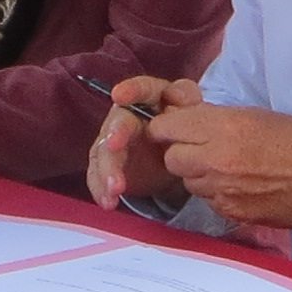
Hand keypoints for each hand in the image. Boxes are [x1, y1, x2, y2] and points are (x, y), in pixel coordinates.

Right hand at [84, 74, 194, 207]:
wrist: (176, 162)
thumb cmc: (183, 131)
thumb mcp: (193, 116)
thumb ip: (186, 102)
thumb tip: (175, 95)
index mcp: (151, 99)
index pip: (142, 89)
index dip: (131, 90)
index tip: (119, 95)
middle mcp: (127, 116)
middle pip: (118, 122)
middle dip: (115, 133)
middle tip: (114, 145)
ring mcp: (113, 141)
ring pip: (104, 152)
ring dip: (108, 170)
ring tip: (116, 189)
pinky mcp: (107, 165)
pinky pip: (98, 176)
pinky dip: (101, 189)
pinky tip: (108, 202)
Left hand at [146, 101, 291, 238]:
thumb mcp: (254, 115)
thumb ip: (215, 119)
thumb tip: (184, 121)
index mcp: (223, 126)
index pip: (165, 128)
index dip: (168, 128)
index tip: (175, 129)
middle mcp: (216, 158)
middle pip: (170, 158)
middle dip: (181, 153)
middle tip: (200, 149)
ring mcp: (221, 189)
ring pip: (187, 182)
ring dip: (198, 175)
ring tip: (226, 168)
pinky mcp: (229, 211)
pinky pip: (207, 200)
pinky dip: (216, 193)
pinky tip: (238, 185)